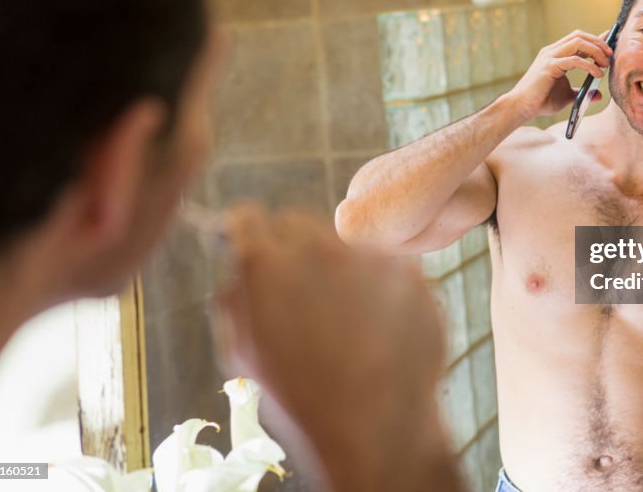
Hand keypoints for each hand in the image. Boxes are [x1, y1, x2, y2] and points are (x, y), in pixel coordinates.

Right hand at [215, 204, 458, 491]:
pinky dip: (383, 287)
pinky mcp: (408, 268)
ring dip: (342, 269)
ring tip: (350, 326)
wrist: (375, 425)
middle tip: (305, 293)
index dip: (250, 233)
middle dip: (295, 249)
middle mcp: (314, 247)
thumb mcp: (242, 353)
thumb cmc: (301, 397)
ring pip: (345, 246)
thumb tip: (239, 263)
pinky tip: (382, 329)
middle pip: (297, 223)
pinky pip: (387, 266)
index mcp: (264, 265)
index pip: (247, 218)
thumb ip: (235, 296)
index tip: (257, 245)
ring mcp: (365, 254)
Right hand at [506, 29, 612, 118]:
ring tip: (605, 64)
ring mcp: (550, 56)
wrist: (521, 107)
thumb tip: (598, 95)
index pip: (578, 39)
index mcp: (555, 54)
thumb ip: (581, 92)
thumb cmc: (541, 101)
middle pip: (579, 35)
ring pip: (578, 42)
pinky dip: (589, 65)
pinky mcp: (549, 66)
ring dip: (596, 50)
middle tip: (610, 55)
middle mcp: (552, 51)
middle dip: (598, 42)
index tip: (610, 41)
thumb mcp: (567, 95)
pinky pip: (575, 60)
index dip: (595, 38)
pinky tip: (597, 74)